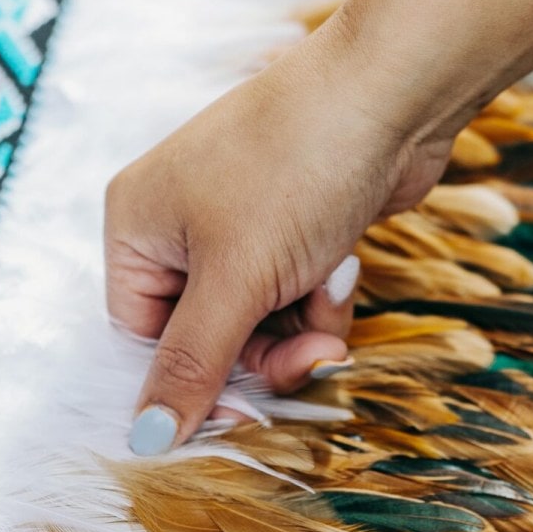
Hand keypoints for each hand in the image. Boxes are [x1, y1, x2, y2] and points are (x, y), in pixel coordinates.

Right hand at [105, 39, 453, 454]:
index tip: (242, 417)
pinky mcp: (297, 221)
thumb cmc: (297, 168)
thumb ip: (191, 364)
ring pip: (260, 321)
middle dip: (262, 356)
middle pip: (207, 336)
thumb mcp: (236, 280)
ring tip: (331, 314)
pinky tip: (344, 270)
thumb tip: (143, 440)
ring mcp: (241, 219)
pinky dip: (322, 296)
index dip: (190, 382)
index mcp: (139, 227)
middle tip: (312, 361)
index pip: (142, 337)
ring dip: (300, 332)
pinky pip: (298, 292)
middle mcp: (180, 221)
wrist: (393, 91)